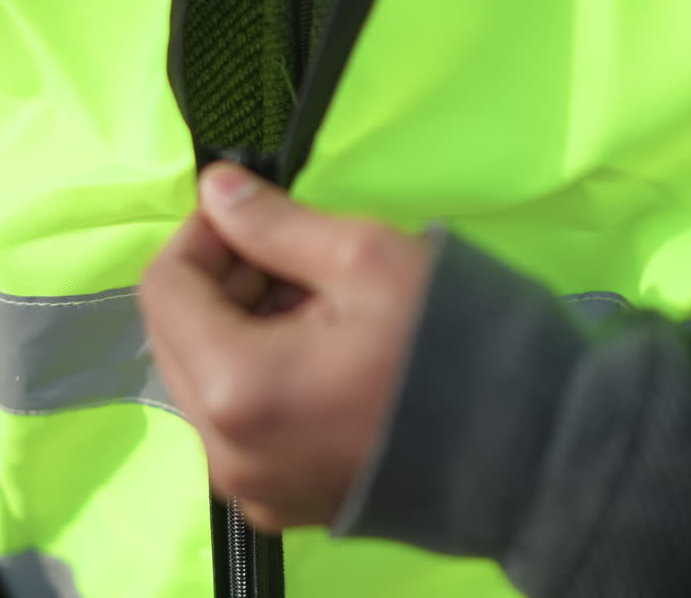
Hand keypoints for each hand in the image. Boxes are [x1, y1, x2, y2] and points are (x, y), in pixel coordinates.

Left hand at [140, 162, 432, 529]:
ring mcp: (250, 485)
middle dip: (222, 283)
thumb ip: (272, 222)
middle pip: (176, 337)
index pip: (164, 289)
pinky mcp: (278, 502)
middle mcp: (225, 450)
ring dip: (241, 327)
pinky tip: (321, 351)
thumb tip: (215, 188)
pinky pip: (239, 424)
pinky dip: (261, 377)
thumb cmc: (450, 347)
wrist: (526, 451)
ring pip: (205, 381)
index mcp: (236, 388)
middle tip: (290, 256)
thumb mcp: (363, 259)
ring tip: (316, 302)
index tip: (246, 212)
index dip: (199, 235)